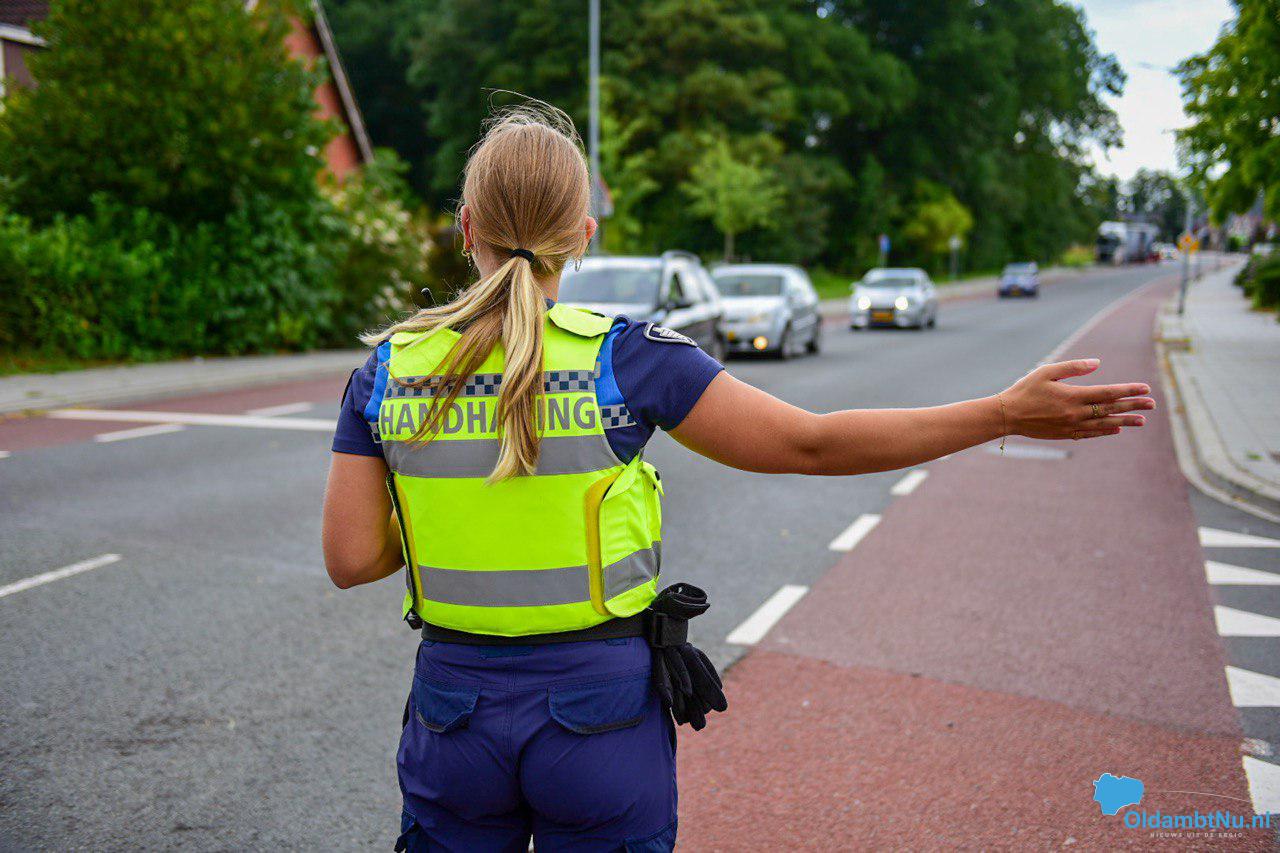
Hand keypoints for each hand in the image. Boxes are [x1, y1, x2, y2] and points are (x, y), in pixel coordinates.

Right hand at [1000, 358, 1154, 440]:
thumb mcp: (1046, 371)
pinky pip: (1090, 433)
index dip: (1129, 390)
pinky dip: (1104, 431)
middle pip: (1110, 409)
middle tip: (1152, 404)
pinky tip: (1115, 429)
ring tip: (1141, 421)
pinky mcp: (1065, 434)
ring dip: (1124, 421)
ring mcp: (1071, 425)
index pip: (1108, 393)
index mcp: (1073, 396)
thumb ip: (1073, 367)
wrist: (1007, 415)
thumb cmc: (1025, 390)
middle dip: (1133, 406)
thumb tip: (1097, 363)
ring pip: (1104, 424)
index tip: (1145, 388)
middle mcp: (1076, 413)